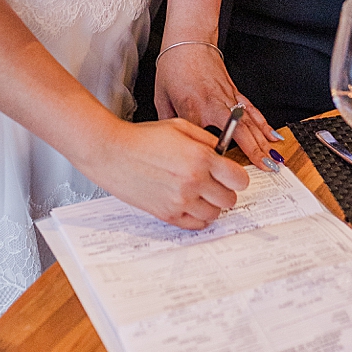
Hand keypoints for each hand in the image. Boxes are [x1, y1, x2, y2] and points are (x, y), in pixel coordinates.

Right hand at [95, 115, 249, 229]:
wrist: (111, 151)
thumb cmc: (142, 138)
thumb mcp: (181, 127)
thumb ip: (208, 140)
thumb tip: (223, 153)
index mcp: (201, 158)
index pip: (239, 179)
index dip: (236, 176)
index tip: (231, 175)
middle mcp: (193, 181)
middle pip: (230, 199)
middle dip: (225, 190)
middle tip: (214, 184)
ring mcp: (180, 200)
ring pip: (214, 214)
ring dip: (211, 204)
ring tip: (199, 193)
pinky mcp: (167, 213)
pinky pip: (195, 224)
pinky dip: (197, 216)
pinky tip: (190, 204)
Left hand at [155, 41, 281, 161]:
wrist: (189, 41)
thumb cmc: (174, 66)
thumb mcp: (161, 97)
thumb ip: (169, 124)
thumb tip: (174, 143)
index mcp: (193, 107)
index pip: (204, 138)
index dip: (211, 156)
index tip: (217, 170)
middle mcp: (215, 104)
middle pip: (238, 132)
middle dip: (254, 152)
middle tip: (266, 169)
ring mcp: (229, 98)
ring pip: (250, 123)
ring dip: (264, 142)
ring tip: (274, 158)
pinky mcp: (235, 92)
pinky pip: (253, 111)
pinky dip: (265, 124)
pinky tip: (272, 135)